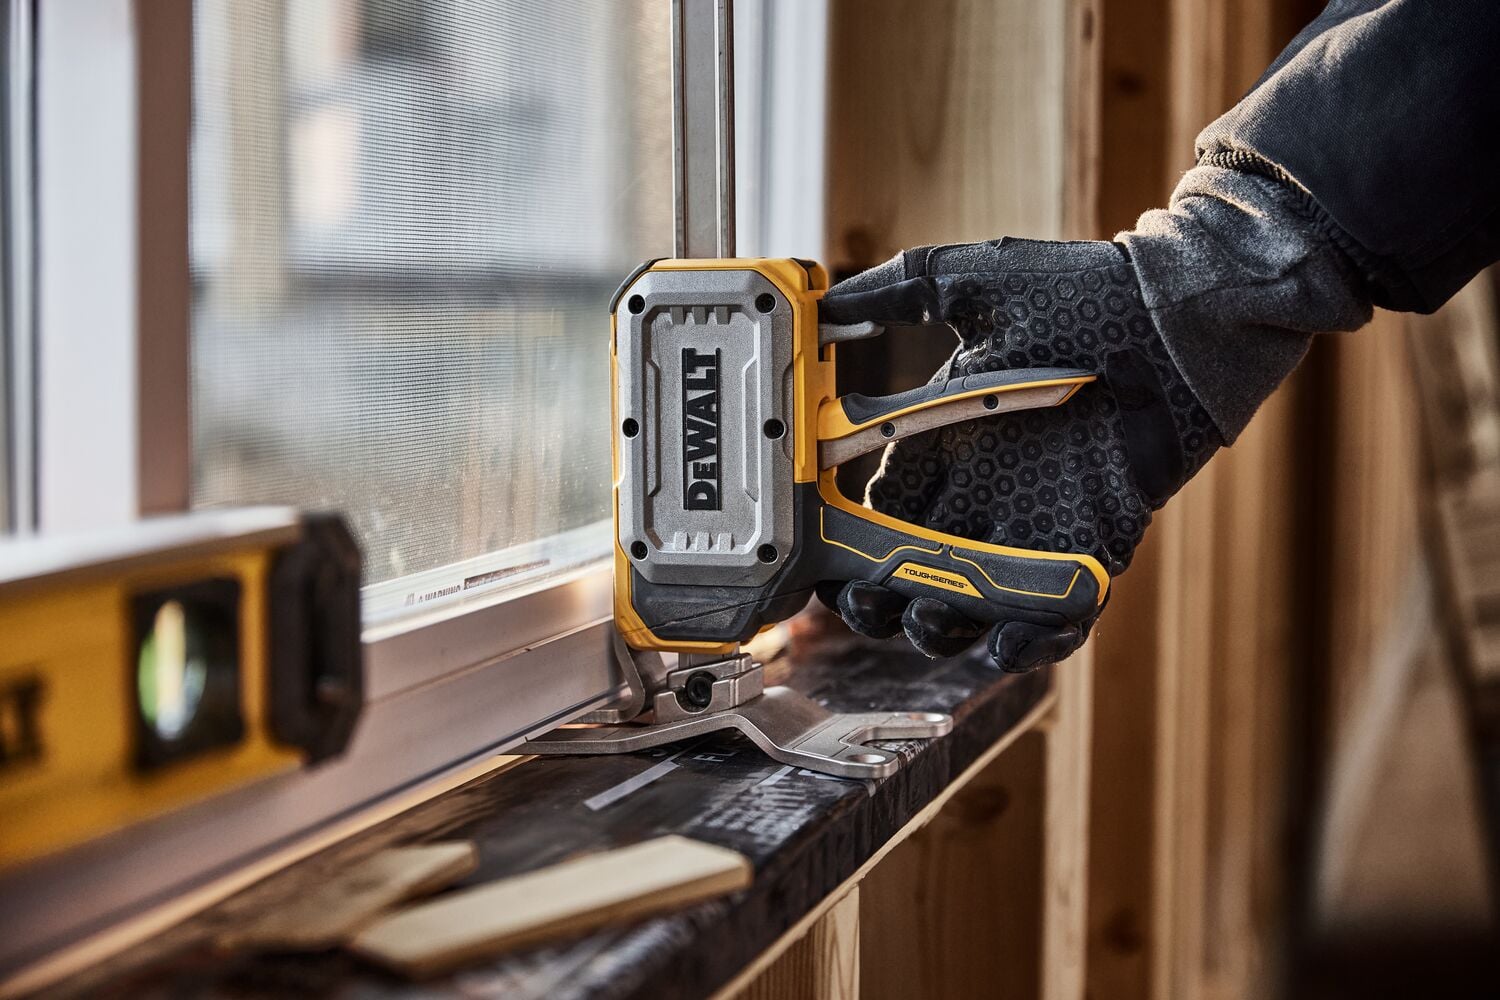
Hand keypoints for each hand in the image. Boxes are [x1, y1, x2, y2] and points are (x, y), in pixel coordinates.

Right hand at [816, 238, 1222, 669]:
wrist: (1181, 319)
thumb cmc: (1085, 292)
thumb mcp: (979, 282)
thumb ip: (899, 291)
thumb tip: (827, 304)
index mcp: (944, 439)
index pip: (878, 510)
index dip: (843, 543)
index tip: (816, 563)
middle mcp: (983, 491)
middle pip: (912, 570)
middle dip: (880, 599)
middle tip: (865, 606)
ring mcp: (1037, 526)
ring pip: (973, 602)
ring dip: (942, 625)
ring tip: (930, 619)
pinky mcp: (1095, 548)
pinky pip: (1058, 614)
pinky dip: (1031, 641)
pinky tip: (1005, 646)